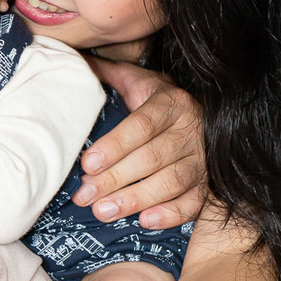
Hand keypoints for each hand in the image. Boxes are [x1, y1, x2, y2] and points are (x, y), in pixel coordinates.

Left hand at [74, 63, 204, 229]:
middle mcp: (190, 130)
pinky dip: (172, 214)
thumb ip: (106, 73)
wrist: (203, 115)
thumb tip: (71, 60)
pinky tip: (146, 221)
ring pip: (172, 182)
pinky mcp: (209, 183)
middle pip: (152, 158)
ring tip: (104, 211)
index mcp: (170, 103)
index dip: (115, 145)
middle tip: (85, 196)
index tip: (88, 163)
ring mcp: (202, 159)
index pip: (142, 125)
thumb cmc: (158, 102)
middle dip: (116, 179)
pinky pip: (194, 202)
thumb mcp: (136, 81)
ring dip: (136, 199)